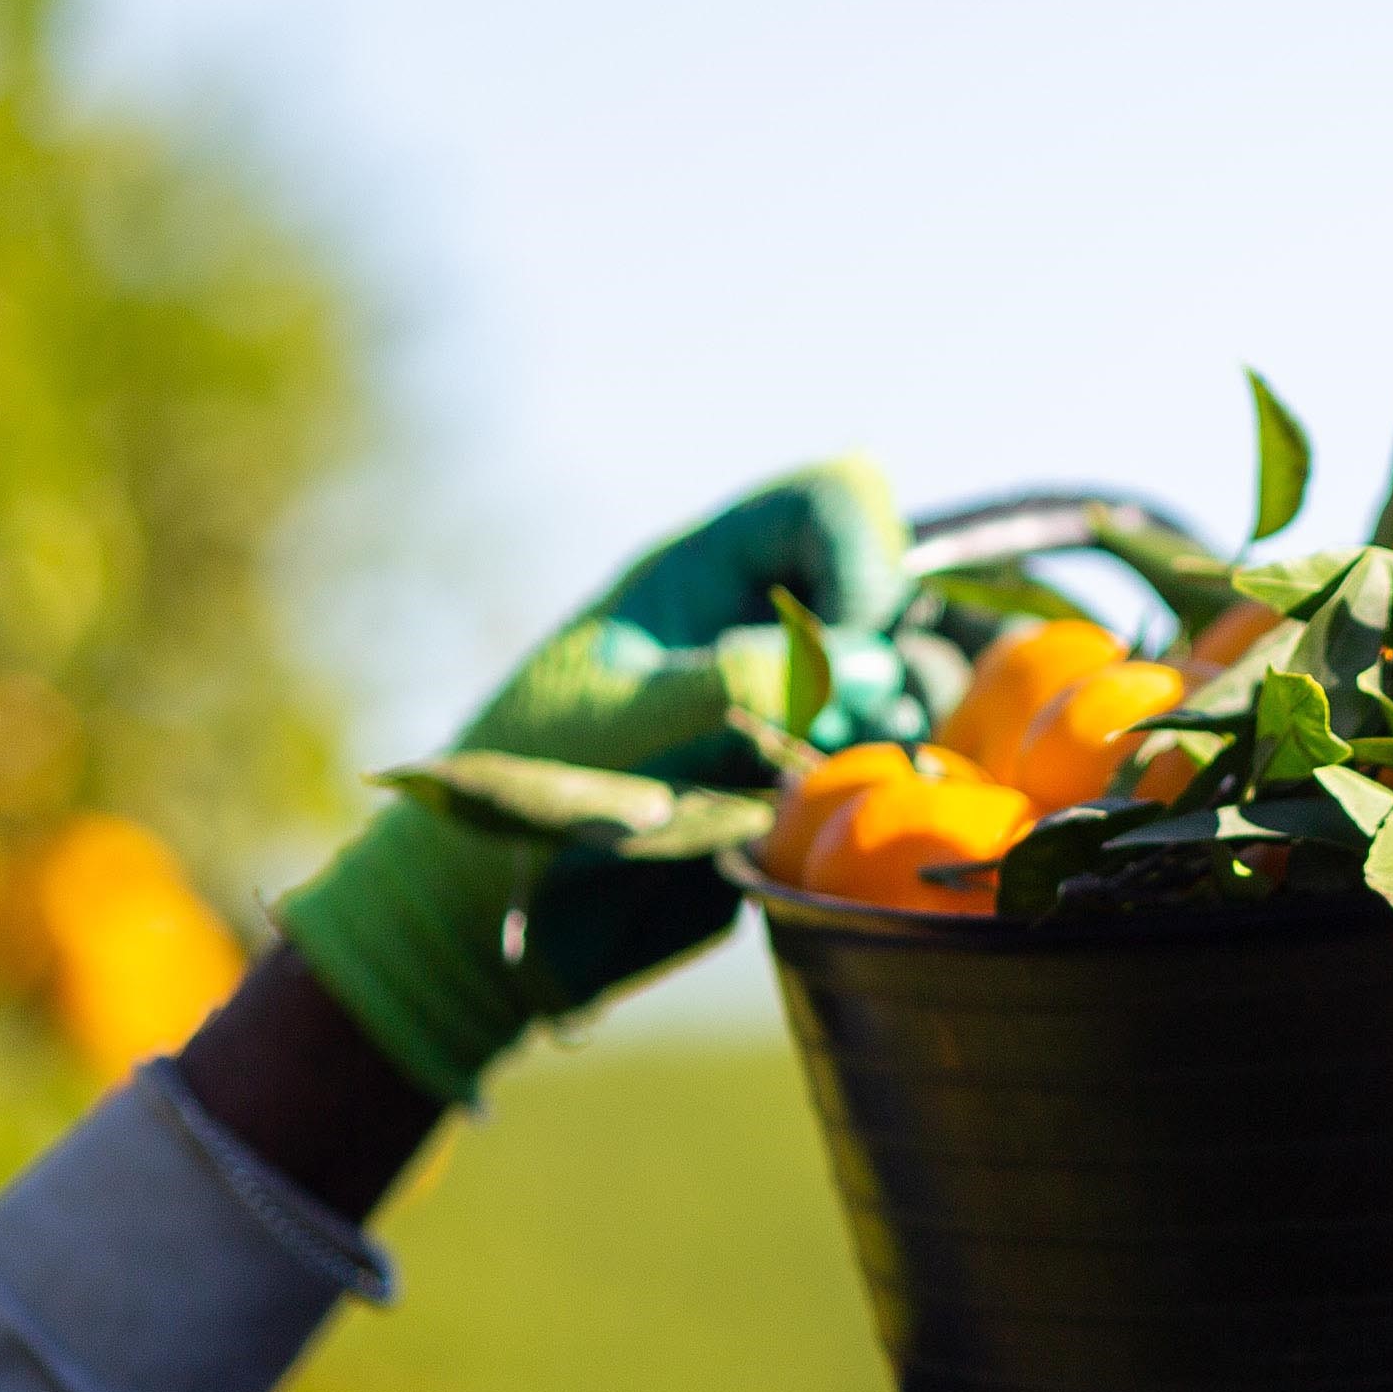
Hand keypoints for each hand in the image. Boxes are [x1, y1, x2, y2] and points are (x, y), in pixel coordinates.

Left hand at [271, 463, 913, 1102]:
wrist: (496, 890)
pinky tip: (832, 805)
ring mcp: (785, 695)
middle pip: (880, 580)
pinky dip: (881, 772)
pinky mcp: (799, 770)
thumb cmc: (535, 783)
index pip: (825, 501)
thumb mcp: (624, 719)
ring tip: (829, 769)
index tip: (846, 634)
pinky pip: (881, 750)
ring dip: (890, 715)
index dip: (861, 548)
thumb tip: (869, 663)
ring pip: (897, 670)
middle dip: (884, 642)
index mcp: (703, 570)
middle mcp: (756, 619)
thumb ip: (736, 678)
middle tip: (844, 718)